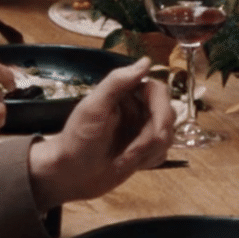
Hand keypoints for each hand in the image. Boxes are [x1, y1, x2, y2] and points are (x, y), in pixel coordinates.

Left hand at [28, 61, 172, 209]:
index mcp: (125, 93)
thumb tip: (145, 62)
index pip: (158, 91)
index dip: (160, 109)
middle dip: (152, 138)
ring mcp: (141, 129)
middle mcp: (136, 108)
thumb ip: (117, 82)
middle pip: (167, 115)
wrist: (71, 176)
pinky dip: (149, 160)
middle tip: (133, 152)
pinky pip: (162, 152)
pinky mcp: (144, 149)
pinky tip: (130, 163)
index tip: (155, 129)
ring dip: (148, 151)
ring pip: (167, 135)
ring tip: (124, 158)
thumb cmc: (77, 140)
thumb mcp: (93, 108)